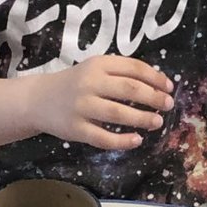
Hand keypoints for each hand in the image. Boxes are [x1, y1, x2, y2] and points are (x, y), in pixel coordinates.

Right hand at [26, 56, 173, 150]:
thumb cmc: (75, 84)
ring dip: (142, 118)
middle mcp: (90, 83)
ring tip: (157, 122)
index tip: (169, 87)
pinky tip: (136, 140)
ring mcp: (82, 107)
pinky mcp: (76, 129)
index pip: (133, 67)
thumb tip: (158, 84)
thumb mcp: (94, 70)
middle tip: (168, 105)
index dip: (155, 77)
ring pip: (118, 113)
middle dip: (154, 97)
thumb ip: (121, 73)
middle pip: (129, 89)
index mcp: (98, 65)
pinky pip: (103, 138)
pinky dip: (122, 141)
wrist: (37, 100)